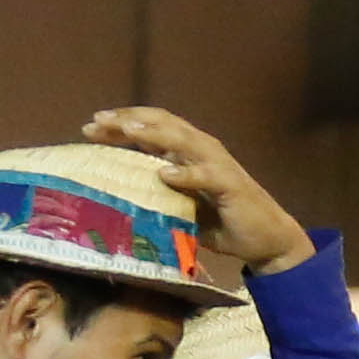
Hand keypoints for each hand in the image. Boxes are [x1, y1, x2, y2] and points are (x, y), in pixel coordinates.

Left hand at [81, 107, 310, 275]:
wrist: (267, 239)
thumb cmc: (222, 222)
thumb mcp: (180, 204)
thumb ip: (155, 193)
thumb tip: (114, 196)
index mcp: (188, 151)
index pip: (151, 126)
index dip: (122, 122)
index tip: (90, 127)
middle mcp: (201, 149)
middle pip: (162, 123)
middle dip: (129, 120)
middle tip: (97, 122)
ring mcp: (217, 164)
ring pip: (182, 140)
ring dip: (155, 134)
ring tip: (129, 131)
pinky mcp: (230, 185)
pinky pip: (206, 175)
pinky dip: (185, 173)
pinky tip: (165, 174)